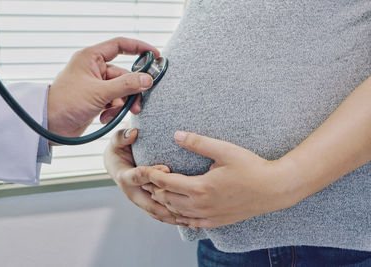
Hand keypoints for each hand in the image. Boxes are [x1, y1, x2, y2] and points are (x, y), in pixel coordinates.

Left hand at [47, 37, 158, 140]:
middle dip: (131, 90)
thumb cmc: (66, 103)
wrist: (49, 126)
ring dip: (122, 103)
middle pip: (124, 74)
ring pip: (121, 90)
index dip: (139, 48)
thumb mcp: (99, 93)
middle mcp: (94, 69)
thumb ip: (126, 85)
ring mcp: (95, 85)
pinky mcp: (96, 100)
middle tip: (137, 103)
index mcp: (91, 58)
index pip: (120, 45)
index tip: (155, 55)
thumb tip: (147, 79)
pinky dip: (113, 110)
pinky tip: (104, 118)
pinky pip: (113, 101)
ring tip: (117, 113)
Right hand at [104, 128, 184, 225]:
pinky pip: (162, 215)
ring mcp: (141, 201)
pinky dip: (176, 219)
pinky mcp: (149, 204)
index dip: (151, 173)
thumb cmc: (118, 149)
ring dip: (174, 217)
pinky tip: (192, 223)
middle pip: (150, 203)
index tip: (166, 168)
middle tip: (185, 205)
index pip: (137, 177)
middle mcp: (133, 193)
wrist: (116, 164)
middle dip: (167, 205)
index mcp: (125, 177)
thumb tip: (133, 132)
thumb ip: (123, 136)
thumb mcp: (117, 141)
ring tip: (192, 220)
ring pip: (157, 213)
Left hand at [140, 131, 297, 228]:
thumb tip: (177, 134)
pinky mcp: (216, 221)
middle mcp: (201, 205)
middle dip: (155, 189)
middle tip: (150, 178)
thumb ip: (198, 143)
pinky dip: (179, 216)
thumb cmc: (251, 167)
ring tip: (159, 191)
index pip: (166, 183)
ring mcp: (208, 216)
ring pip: (176, 213)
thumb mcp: (224, 150)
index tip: (142, 169)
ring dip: (165, 203)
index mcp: (200, 188)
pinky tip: (177, 210)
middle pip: (167, 200)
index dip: (151, 175)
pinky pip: (191, 223)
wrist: (274, 189)